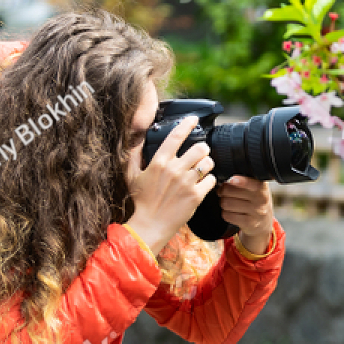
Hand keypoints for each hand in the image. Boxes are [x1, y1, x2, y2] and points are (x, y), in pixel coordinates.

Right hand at [125, 117, 215, 255]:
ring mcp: (186, 183)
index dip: (187, 124)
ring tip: (203, 168)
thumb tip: (136, 140)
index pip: (176, 136)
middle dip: (203, 149)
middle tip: (201, 153)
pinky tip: (204, 183)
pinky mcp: (196, 196)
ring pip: (208, 162)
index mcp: (159, 162)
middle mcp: (174, 170)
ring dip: (207, 164)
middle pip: (200, 148)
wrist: (150, 225)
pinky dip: (209, 180)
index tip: (194, 119)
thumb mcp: (132, 175)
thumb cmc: (141, 201)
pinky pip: (211, 180)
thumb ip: (134, 156)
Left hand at [219, 176, 274, 255]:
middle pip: (230, 190)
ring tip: (228, 202)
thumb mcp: (256, 187)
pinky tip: (231, 212)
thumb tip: (225, 177)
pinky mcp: (249, 223)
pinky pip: (227, 215)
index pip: (251, 182)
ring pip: (226, 203)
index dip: (240, 181)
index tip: (232, 180)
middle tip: (224, 191)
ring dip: (223, 202)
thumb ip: (245, 179)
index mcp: (262, 187)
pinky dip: (225, 213)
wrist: (263, 222)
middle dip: (223, 190)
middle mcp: (261, 199)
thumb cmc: (255, 200)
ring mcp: (256, 212)